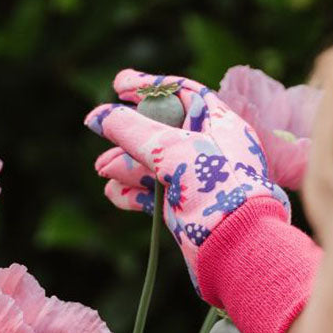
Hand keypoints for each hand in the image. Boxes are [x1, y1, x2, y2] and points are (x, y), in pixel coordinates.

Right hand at [85, 69, 289, 282]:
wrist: (236, 247)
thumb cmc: (215, 187)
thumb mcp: (170, 149)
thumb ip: (130, 129)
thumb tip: (96, 117)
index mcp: (220, 124)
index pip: (182, 93)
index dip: (148, 87)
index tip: (117, 85)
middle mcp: (212, 149)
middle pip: (162, 130)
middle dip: (128, 133)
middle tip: (100, 130)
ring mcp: (199, 181)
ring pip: (154, 165)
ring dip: (125, 165)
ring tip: (102, 170)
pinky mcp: (188, 210)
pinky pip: (155, 195)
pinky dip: (133, 193)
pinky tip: (114, 194)